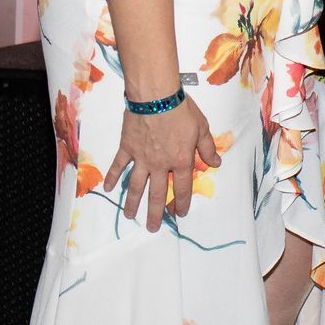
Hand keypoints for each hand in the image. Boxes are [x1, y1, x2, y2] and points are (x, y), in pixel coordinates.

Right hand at [105, 96, 221, 231]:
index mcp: (180, 161)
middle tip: (152, 228)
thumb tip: (216, 163)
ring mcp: (141, 158)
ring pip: (136, 186)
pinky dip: (112, 177)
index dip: (182, 202)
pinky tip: (107, 189)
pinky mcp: (127, 148)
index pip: (182, 188)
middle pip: (157, 194)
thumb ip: (207, 148)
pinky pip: (119, 166)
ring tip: (130, 216)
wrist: (156, 96)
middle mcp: (160, 165)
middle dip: (155, 213)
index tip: (180, 213)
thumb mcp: (202, 128)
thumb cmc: (181, 110)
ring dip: (132, 202)